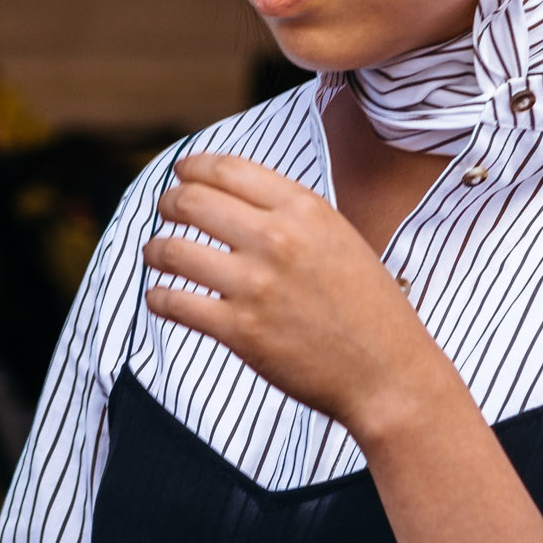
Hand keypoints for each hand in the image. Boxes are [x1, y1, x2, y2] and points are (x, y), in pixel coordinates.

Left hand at [142, 151, 448, 440]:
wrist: (387, 373)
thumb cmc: (369, 309)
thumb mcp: (340, 240)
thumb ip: (293, 216)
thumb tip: (237, 198)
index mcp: (305, 210)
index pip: (227, 169)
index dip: (192, 168)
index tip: (181, 174)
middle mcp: (277, 239)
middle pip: (192, 201)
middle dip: (169, 203)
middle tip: (165, 211)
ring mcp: (255, 285)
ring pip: (172, 250)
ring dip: (155, 249)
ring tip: (155, 254)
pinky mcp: (239, 330)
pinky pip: (174, 302)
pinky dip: (159, 298)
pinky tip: (160, 298)